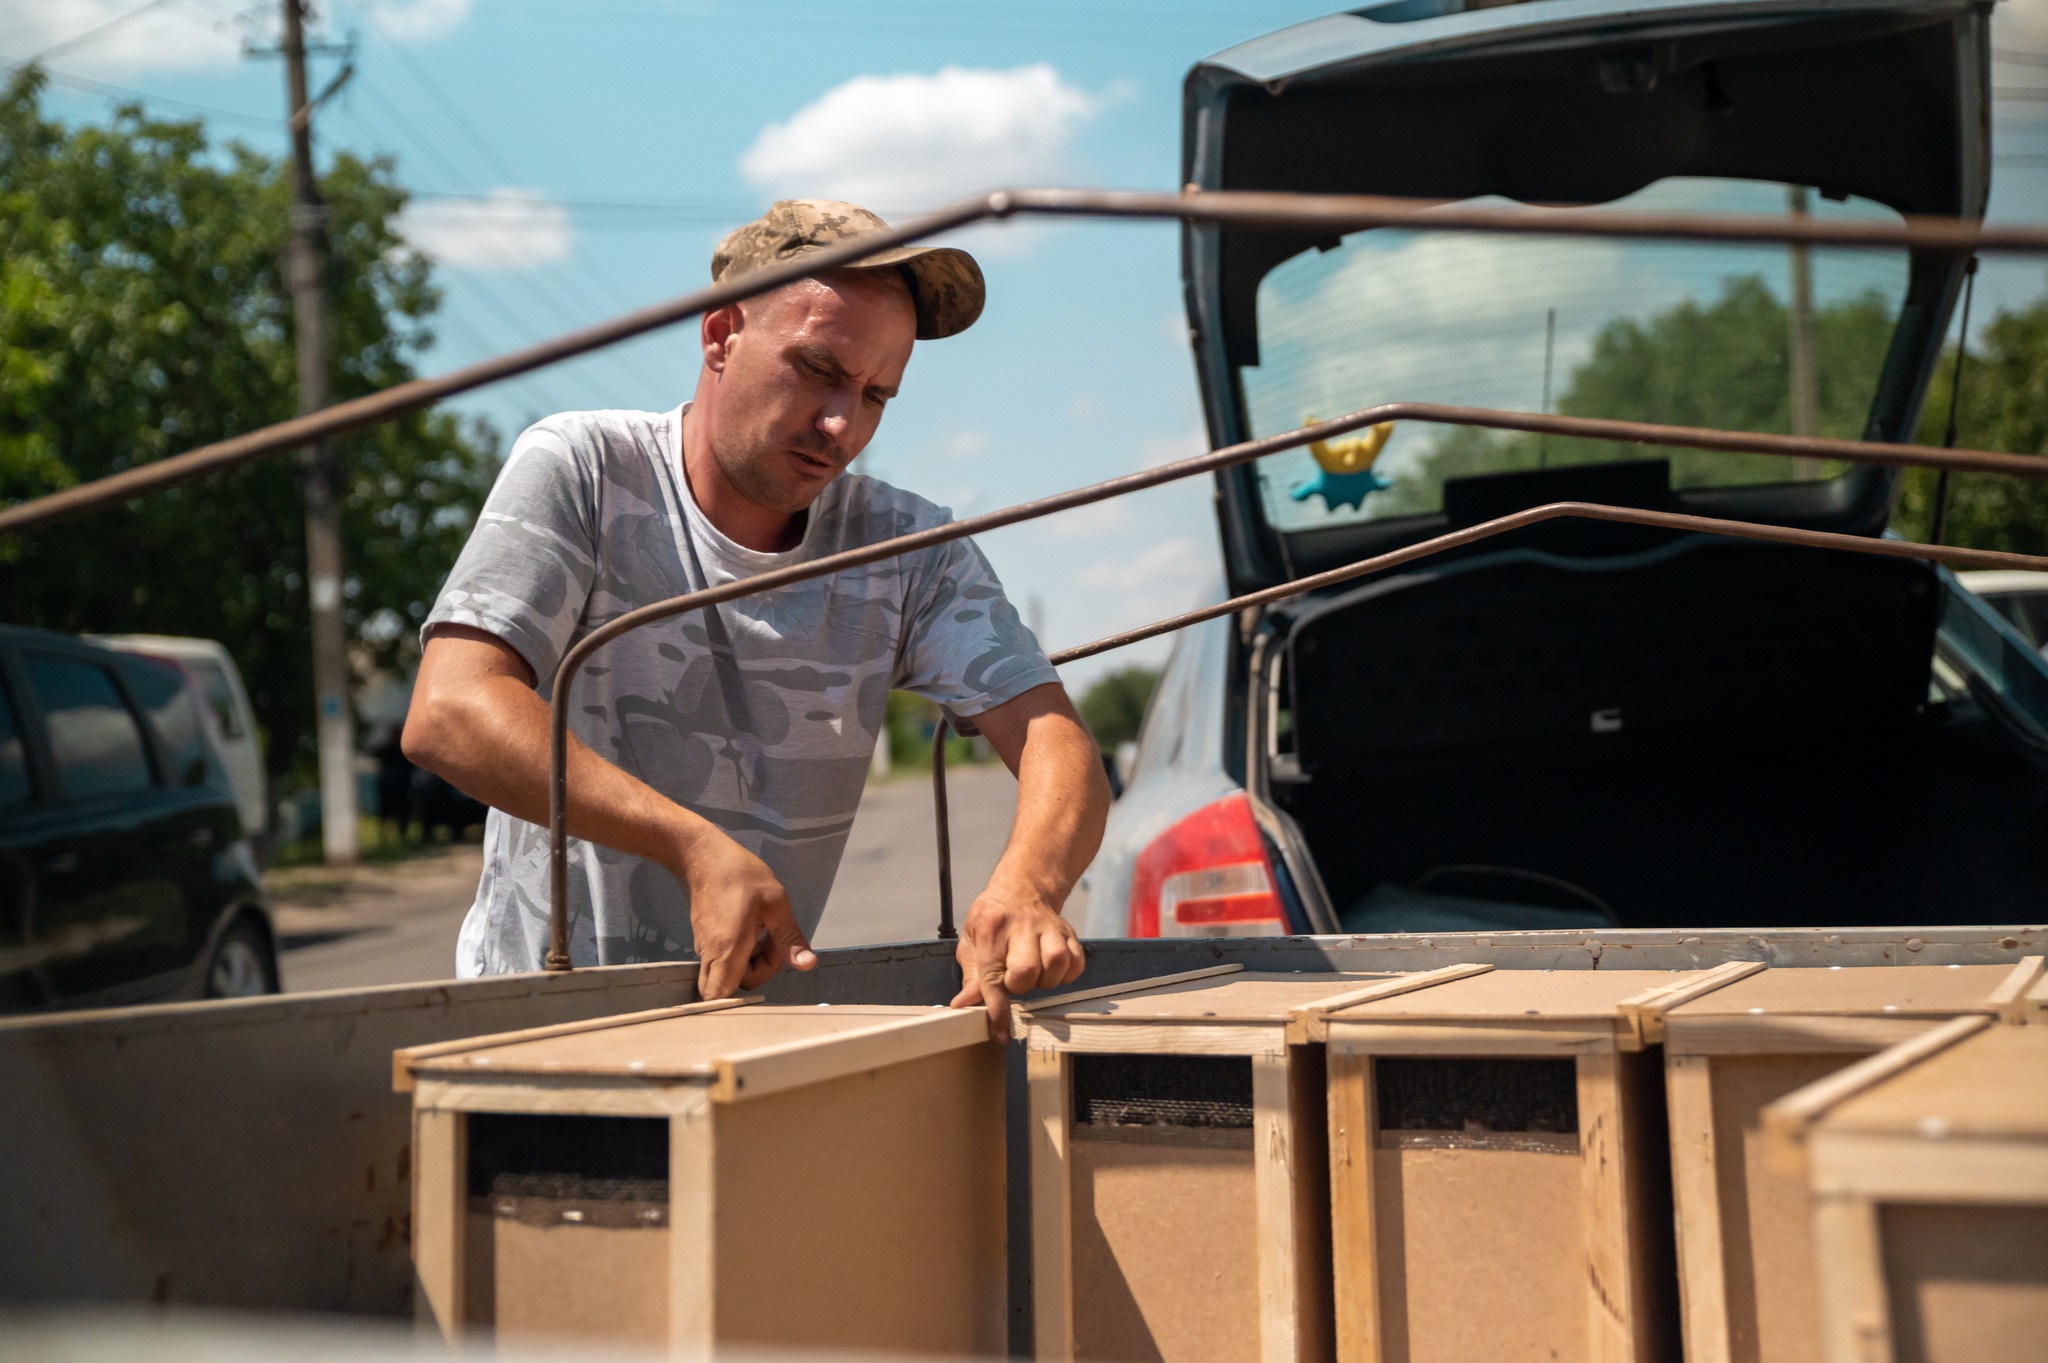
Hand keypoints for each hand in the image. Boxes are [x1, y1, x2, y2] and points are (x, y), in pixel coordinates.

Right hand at [670, 825, 815, 997]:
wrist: (704, 856)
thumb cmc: (741, 876)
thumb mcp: (776, 903)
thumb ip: (790, 938)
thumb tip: (807, 965)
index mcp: (728, 949)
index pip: (721, 997)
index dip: (741, 1000)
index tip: (766, 969)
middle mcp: (710, 954)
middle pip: (729, 987)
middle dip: (755, 974)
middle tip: (770, 944)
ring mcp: (704, 947)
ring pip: (726, 972)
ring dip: (749, 961)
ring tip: (763, 930)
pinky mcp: (704, 938)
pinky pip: (721, 959)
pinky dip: (738, 952)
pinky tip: (751, 927)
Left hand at [949, 872, 1085, 1041]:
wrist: (1021, 888)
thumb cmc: (992, 918)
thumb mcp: (971, 940)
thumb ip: (971, 976)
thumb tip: (964, 1005)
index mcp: (992, 928)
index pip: (992, 975)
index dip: (997, 1009)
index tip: (1000, 1033)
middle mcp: (1022, 926)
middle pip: (1027, 969)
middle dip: (1021, 986)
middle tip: (1015, 981)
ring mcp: (1048, 927)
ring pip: (1057, 963)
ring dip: (1046, 980)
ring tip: (1035, 974)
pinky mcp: (1068, 932)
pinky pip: (1076, 962)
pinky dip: (1067, 974)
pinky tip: (1053, 970)